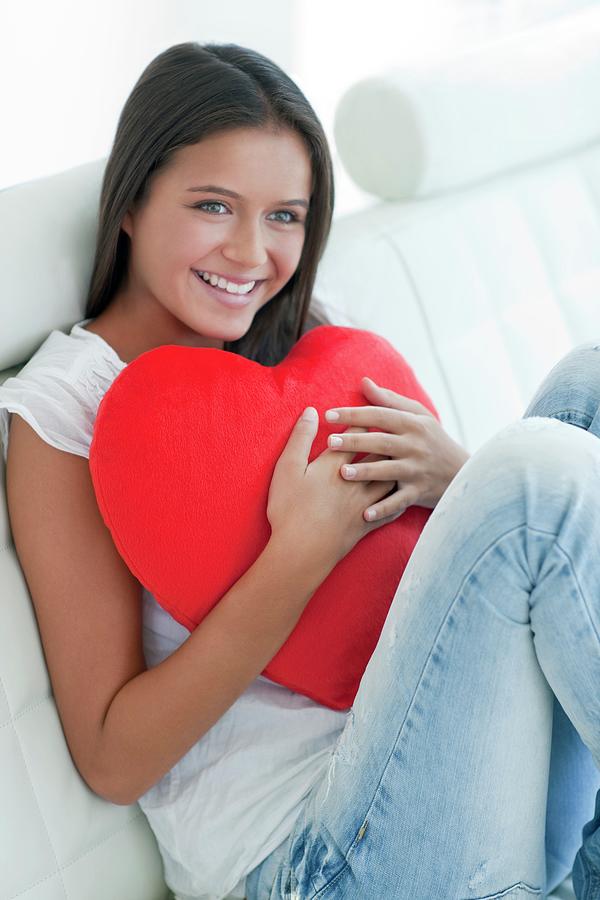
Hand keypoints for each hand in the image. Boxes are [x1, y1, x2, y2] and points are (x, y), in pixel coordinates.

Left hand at [324, 376, 469, 521]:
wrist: (463, 473)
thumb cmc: (433, 439)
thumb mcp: (418, 416)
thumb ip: (389, 400)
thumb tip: (364, 382)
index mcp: (412, 424)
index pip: (379, 416)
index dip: (354, 414)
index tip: (328, 415)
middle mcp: (415, 446)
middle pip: (381, 442)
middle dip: (355, 441)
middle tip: (329, 442)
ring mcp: (417, 470)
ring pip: (389, 471)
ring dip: (366, 472)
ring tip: (342, 472)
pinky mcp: (419, 493)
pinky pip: (399, 502)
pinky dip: (383, 509)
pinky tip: (364, 514)